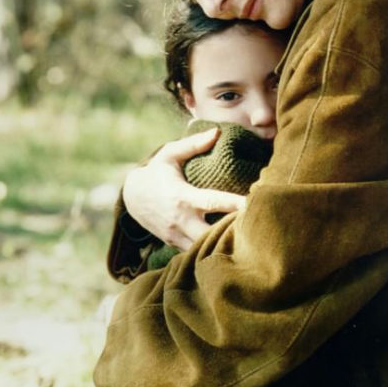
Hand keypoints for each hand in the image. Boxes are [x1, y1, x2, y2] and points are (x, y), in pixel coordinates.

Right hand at [123, 128, 246, 251]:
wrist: (130, 197)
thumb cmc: (155, 172)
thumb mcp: (169, 154)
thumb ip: (193, 144)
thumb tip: (217, 131)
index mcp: (182, 196)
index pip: (212, 201)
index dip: (234, 204)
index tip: (253, 204)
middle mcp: (180, 219)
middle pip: (210, 234)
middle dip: (231, 234)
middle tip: (256, 230)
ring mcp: (177, 236)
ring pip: (203, 249)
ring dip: (223, 247)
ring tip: (248, 243)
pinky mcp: (175, 245)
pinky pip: (196, 255)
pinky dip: (211, 253)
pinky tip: (230, 250)